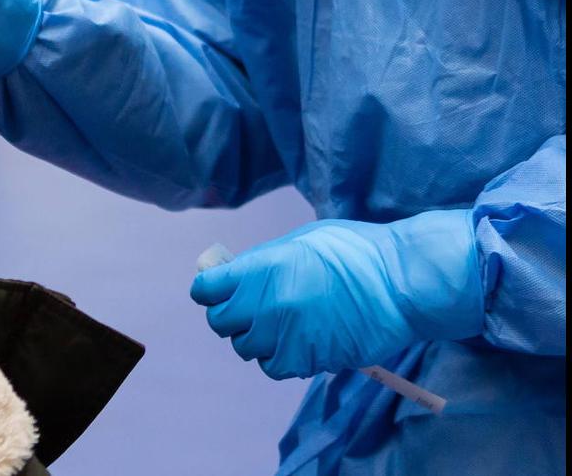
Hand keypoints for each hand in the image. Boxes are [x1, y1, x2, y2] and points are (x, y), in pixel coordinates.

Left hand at [190, 211, 483, 378]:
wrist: (402, 283)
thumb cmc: (358, 252)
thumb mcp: (302, 241)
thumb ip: (264, 260)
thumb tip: (239, 273)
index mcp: (260, 268)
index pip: (206, 289)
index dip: (210, 290)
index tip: (220, 290)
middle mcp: (264, 304)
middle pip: (220, 322)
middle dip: (232, 316)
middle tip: (253, 310)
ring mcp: (283, 335)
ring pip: (245, 348)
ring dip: (257, 339)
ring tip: (283, 326)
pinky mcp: (305, 360)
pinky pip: (273, 367)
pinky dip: (280, 359)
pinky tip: (299, 343)